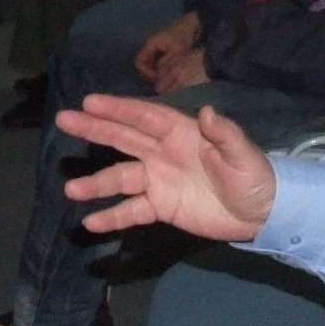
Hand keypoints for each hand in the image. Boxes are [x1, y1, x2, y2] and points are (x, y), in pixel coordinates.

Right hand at [56, 95, 277, 239]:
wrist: (261, 213)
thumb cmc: (253, 176)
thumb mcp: (243, 154)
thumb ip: (225, 134)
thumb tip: (208, 112)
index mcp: (180, 132)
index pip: (144, 116)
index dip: (118, 108)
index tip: (89, 102)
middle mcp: (163, 152)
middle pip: (123, 138)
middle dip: (94, 129)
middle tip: (63, 119)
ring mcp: (158, 180)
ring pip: (120, 178)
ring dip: (96, 183)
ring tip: (71, 188)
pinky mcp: (161, 207)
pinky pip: (131, 210)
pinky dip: (112, 217)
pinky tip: (90, 223)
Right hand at [135, 11, 206, 91]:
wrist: (193, 23)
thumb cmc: (184, 35)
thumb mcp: (177, 51)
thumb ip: (166, 63)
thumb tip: (158, 74)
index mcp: (150, 44)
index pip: (139, 62)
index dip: (146, 73)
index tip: (157, 78)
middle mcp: (150, 45)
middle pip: (144, 63)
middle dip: (151, 73)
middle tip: (162, 80)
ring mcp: (155, 46)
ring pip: (150, 62)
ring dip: (156, 70)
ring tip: (166, 76)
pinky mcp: (161, 48)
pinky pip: (156, 59)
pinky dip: (160, 66)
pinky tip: (169, 70)